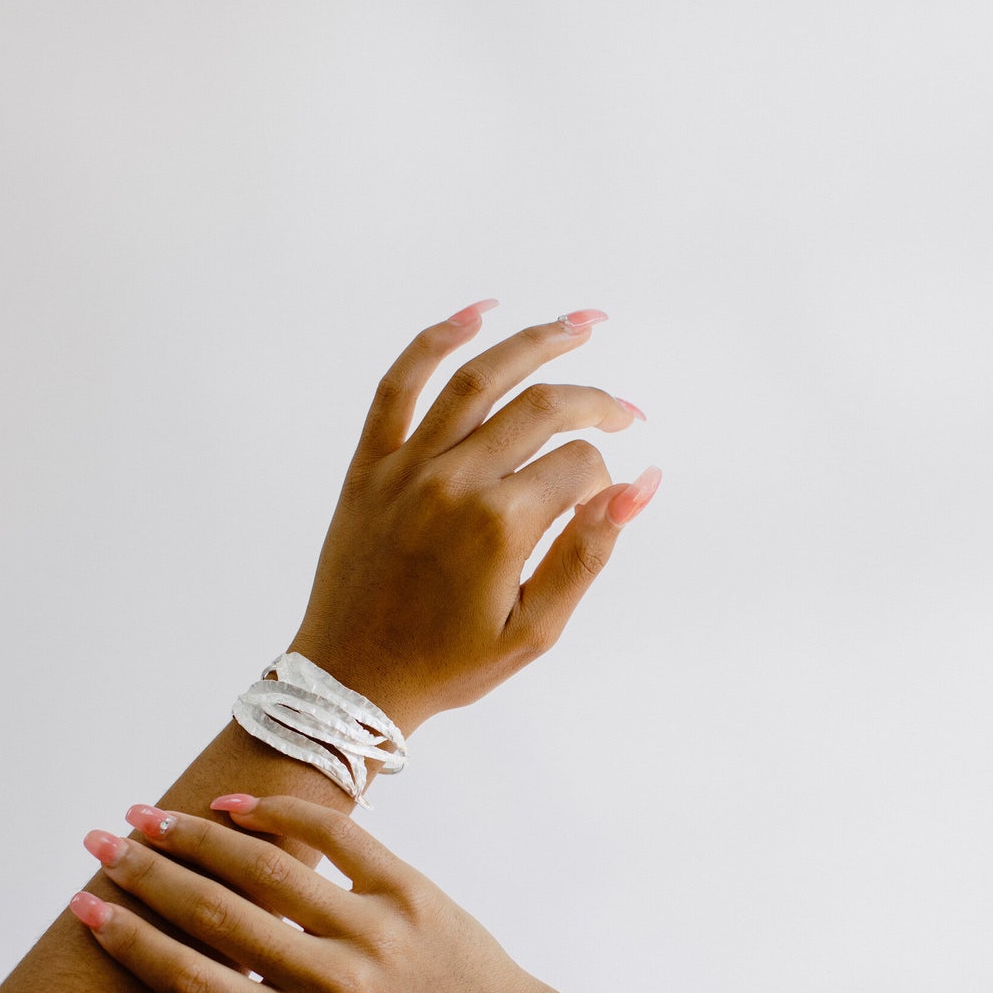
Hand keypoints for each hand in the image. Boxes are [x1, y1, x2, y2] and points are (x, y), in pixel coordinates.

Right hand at [73, 795, 561, 992]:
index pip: (196, 981)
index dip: (133, 941)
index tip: (84, 908)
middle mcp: (333, 981)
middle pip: (218, 914)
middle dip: (147, 875)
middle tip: (97, 844)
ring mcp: (374, 929)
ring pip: (268, 868)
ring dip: (198, 836)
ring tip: (146, 816)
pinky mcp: (410, 889)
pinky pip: (338, 836)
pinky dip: (283, 813)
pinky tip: (233, 804)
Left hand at [287, 303, 658, 730]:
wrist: (353, 679)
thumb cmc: (450, 664)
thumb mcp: (536, 630)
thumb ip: (589, 553)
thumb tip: (639, 486)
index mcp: (500, 526)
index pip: (580, 464)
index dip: (604, 479)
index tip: (602, 502)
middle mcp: (454, 482)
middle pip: (542, 407)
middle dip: (595, 400)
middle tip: (626, 410)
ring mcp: (406, 467)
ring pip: (479, 377)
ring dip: (536, 342)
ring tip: (580, 325)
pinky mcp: (369, 465)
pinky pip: (398, 384)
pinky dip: (436, 341)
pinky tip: (478, 313)